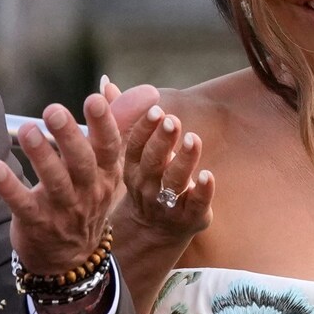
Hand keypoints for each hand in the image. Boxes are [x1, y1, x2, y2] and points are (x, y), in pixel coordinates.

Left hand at [0, 93, 123, 276]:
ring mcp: (63, 210)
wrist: (71, 259)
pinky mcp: (36, 223)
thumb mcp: (106, 167)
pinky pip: (23, 205)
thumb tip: (121, 87)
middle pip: (81, 162)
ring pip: (54, 182)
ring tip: (27, 131)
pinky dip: (10, 187)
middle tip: (53, 110)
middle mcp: (88, 191)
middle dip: (68, 135)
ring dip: (41, 156)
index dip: (104, 123)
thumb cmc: (87, 198)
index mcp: (107, 174)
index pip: (109, 146)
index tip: (93, 99)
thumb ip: (111, 125)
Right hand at [106, 79, 212, 248]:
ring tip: (193, 138)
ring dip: (184, 160)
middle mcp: (147, 186)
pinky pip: (195, 204)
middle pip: (153, 163)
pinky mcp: (190, 217)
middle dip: (162, 141)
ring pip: (174, 182)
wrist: (155, 231)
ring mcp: (167, 204)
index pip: (135, 147)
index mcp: (133, 168)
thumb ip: (123, 117)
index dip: (144, 129)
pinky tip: (207, 175)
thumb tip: (106, 82)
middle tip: (171, 120)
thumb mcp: (133, 154)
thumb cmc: (146, 182)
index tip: (155, 110)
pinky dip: (202, 191)